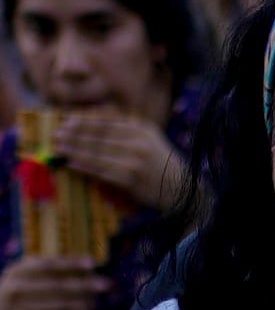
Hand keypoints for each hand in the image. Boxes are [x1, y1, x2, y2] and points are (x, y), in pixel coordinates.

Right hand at [0, 255, 102, 309]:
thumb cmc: (13, 292)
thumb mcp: (21, 275)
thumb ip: (45, 268)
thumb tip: (83, 263)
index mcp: (17, 272)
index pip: (47, 264)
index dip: (71, 263)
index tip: (93, 262)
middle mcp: (17, 289)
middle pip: (58, 285)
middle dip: (85, 284)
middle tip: (107, 284)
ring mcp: (21, 309)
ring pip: (59, 305)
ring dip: (83, 303)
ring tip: (97, 301)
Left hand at [40, 109, 183, 213]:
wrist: (183, 191)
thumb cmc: (161, 164)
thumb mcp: (149, 138)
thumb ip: (125, 127)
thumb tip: (91, 119)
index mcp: (141, 130)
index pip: (105, 122)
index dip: (83, 122)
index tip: (66, 122)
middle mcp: (138, 143)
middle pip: (97, 137)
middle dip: (74, 136)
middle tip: (57, 135)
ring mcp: (134, 162)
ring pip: (96, 154)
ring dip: (74, 151)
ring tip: (59, 149)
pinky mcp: (130, 180)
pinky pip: (100, 172)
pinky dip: (84, 168)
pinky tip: (72, 165)